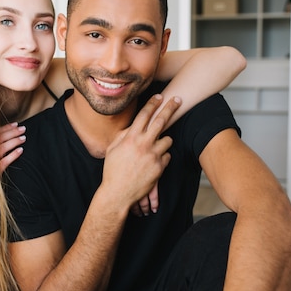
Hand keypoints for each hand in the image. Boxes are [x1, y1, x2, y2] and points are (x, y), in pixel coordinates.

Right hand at [0, 122, 25, 172]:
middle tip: (23, 129)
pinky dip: (13, 155)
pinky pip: (4, 162)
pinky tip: (20, 150)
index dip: (6, 128)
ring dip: (14, 142)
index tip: (15, 124)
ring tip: (23, 138)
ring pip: (3, 148)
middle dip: (13, 132)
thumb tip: (3, 134)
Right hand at [102, 95, 179, 211]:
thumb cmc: (113, 171)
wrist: (118, 193)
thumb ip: (123, 136)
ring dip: (164, 141)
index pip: (144, 115)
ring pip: (168, 140)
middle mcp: (143, 144)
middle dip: (171, 107)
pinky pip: (167, 156)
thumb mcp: (113, 149)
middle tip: (178, 99)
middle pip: (161, 121)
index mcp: (130, 138)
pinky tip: (153, 163)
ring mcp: (153, 156)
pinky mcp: (159, 167)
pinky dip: (162, 157)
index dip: (153, 104)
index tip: (160, 96)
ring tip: (156, 147)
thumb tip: (132, 127)